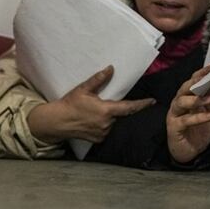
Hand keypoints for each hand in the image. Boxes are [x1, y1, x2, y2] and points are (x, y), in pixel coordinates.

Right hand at [27, 66, 154, 143]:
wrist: (56, 122)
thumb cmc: (70, 104)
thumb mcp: (84, 89)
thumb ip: (99, 79)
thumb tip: (111, 68)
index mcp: (106, 111)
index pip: (129, 107)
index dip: (142, 104)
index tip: (152, 101)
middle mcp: (107, 124)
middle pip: (120, 115)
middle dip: (117, 109)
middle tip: (106, 103)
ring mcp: (103, 133)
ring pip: (113, 123)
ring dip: (110, 117)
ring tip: (95, 112)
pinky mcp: (98, 140)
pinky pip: (107, 130)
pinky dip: (105, 124)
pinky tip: (94, 120)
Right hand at [166, 64, 209, 163]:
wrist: (194, 152)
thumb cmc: (200, 129)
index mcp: (187, 97)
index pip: (192, 81)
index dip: (201, 73)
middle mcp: (179, 103)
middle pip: (184, 88)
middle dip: (194, 82)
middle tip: (205, 79)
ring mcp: (175, 114)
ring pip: (181, 101)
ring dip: (196, 99)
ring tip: (209, 99)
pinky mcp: (174, 127)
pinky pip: (185, 120)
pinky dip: (198, 117)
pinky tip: (209, 116)